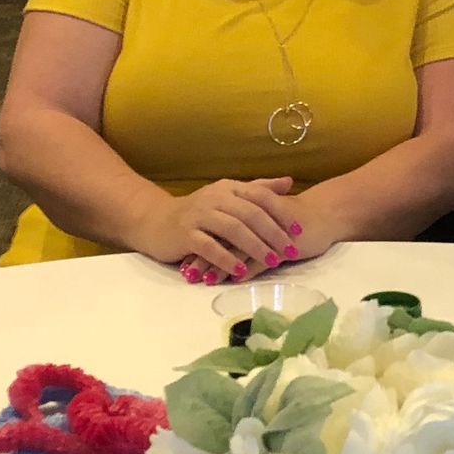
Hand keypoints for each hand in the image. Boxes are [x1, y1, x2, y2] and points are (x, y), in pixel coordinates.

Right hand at [133, 177, 300, 280]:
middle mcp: (215, 198)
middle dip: (273, 233)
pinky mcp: (185, 234)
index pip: (260, 196)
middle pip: (250, 214)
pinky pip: (209, 247)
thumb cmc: (198, 213)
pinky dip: (227, 259)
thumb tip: (288, 182)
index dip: (281, 212)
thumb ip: (258, 190)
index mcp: (228, 188)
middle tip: (290, 250)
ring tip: (272, 262)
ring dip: (255, 247)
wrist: (155, 221)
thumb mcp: (228, 197)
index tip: (299, 230)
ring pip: (232, 229)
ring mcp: (199, 215)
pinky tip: (240, 271)